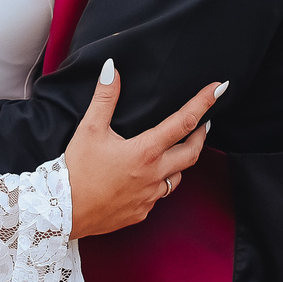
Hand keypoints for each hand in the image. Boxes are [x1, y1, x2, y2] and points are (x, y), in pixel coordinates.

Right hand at [62, 59, 223, 239]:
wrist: (63, 212)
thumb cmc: (76, 169)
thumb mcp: (89, 129)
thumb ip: (104, 98)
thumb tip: (112, 69)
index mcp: (145, 151)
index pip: (184, 121)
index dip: (203, 103)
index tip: (219, 88)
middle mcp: (154, 175)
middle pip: (192, 153)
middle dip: (200, 135)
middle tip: (203, 124)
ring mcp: (149, 197)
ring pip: (177, 177)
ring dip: (180, 162)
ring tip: (174, 150)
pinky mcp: (141, 212)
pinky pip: (158, 196)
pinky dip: (158, 183)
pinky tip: (146, 178)